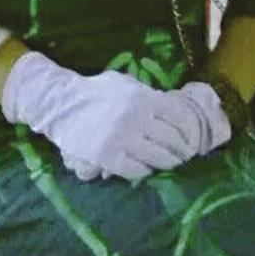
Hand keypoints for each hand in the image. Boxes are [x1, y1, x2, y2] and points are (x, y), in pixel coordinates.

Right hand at [1, 52, 210, 180]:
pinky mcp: (107, 156)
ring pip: (157, 158)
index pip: (179, 116)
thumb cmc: (96, 92)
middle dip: (182, 151)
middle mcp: (135, 117)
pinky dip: (144, 171)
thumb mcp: (126, 84)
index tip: (192, 139)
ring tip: (169, 164)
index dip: (189, 130)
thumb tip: (173, 109)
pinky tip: (146, 168)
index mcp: (142, 97)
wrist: (62, 104)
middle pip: (172, 140)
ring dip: (167, 163)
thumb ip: (149, 96)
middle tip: (185, 156)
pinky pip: (135, 170)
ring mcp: (121, 138)